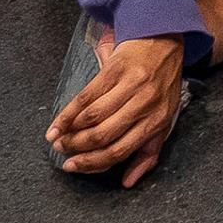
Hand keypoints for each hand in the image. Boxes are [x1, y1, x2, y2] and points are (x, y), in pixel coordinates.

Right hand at [47, 27, 185, 185]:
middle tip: (62, 152)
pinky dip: (68, 112)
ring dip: (70, 132)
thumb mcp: (164, 118)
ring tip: (58, 139)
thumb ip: (148, 152)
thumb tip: (127, 183)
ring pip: (93, 117)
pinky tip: (57, 123)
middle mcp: (144, 104)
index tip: (73, 166)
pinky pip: (87, 95)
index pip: (121, 150)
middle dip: (78, 148)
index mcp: (157, 120)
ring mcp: (130, 85)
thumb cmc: (162, 84)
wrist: (164, 39)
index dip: (93, 163)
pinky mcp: (115, 69)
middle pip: (104, 135)